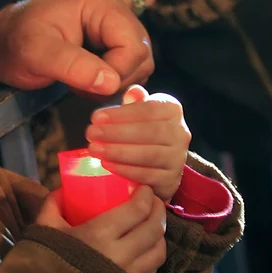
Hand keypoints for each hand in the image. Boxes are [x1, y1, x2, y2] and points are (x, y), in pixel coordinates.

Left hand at [0, 0, 153, 96]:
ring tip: (79, 84)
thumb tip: (111, 83)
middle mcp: (115, 9)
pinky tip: (85, 83)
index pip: (134, 46)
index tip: (83, 85)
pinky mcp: (112, 43)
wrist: (1, 43)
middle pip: (142, 56)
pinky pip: (129, 70)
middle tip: (79, 87)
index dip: (117, 73)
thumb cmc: (14, 42)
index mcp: (101, 2)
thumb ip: (73, 66)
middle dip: (115, 80)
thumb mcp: (36, 53)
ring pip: (139, 66)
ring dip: (113, 85)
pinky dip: (111, 84)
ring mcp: (115, 26)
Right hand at [37, 186, 165, 272]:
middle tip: (153, 201)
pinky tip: (145, 248)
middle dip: (158, 210)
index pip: (137, 210)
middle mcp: (120, 255)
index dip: (146, 196)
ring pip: (158, 251)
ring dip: (160, 234)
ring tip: (152, 223)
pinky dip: (153, 255)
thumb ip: (55, 202)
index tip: (145, 188)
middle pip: (154, 229)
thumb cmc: (48, 255)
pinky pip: (152, 270)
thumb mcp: (46, 224)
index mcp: (100, 233)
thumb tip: (65, 186)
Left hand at [86, 85, 190, 202]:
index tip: (95, 117)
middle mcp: (180, 133)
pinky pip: (148, 175)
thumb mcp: (137, 111)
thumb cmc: (141, 130)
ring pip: (150, 154)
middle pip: (150, 132)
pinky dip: (126, 170)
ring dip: (118, 152)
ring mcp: (177, 158)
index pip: (148, 109)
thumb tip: (132, 92)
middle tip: (91, 134)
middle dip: (116, 133)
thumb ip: (134, 101)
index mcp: (171, 109)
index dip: (121, 114)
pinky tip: (107, 164)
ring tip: (95, 149)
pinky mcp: (171, 179)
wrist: (158, 164)